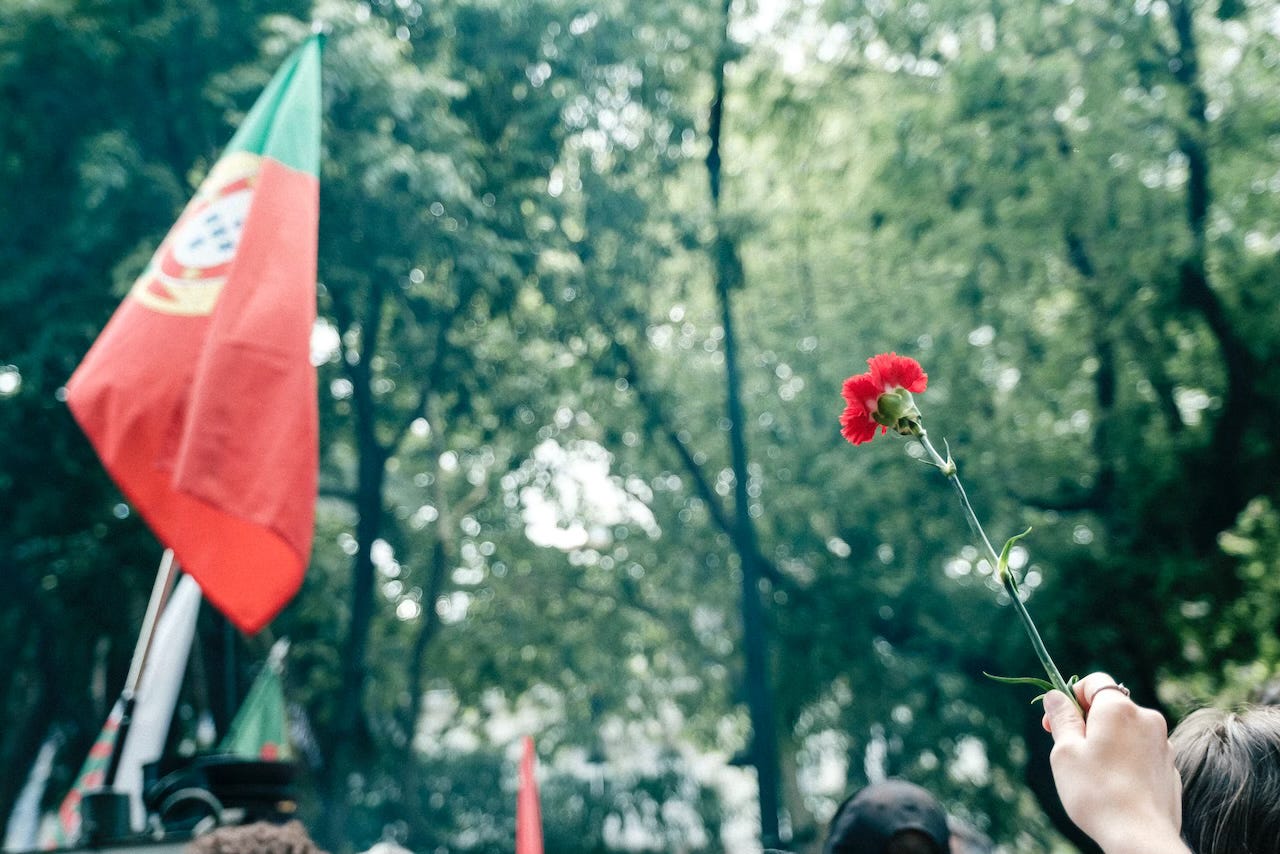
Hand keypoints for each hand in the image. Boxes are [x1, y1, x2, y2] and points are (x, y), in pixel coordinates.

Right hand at [1041, 672, 1188, 853]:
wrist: (1140, 837)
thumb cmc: (1097, 792)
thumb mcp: (1065, 752)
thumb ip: (1061, 718)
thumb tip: (1055, 695)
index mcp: (1119, 709)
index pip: (1095, 682)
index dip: (1071, 696)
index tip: (1056, 721)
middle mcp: (1147, 719)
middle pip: (1110, 707)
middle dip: (1087, 721)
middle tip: (1068, 750)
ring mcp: (1163, 744)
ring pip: (1126, 731)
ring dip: (1107, 742)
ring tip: (1092, 774)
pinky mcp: (1170, 768)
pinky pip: (1141, 753)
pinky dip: (1126, 760)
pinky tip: (1114, 786)